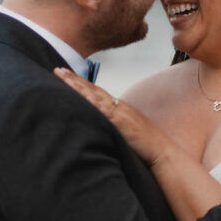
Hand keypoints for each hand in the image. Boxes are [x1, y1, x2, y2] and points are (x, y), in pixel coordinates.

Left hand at [53, 68, 169, 166]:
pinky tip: (80, 96)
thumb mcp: (126, 130)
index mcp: (119, 107)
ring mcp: (120, 113)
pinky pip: (103, 110)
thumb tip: (98, 126)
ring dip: (78, 86)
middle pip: (93, 89)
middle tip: (58, 70)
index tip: (66, 75)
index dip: (81, 83)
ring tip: (63, 77)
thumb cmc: (144, 144)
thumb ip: (113, 124)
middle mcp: (118, 106)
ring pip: (95, 96)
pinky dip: (91, 102)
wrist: (162, 150)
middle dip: (74, 80)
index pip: (96, 91)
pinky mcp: (121, 122)